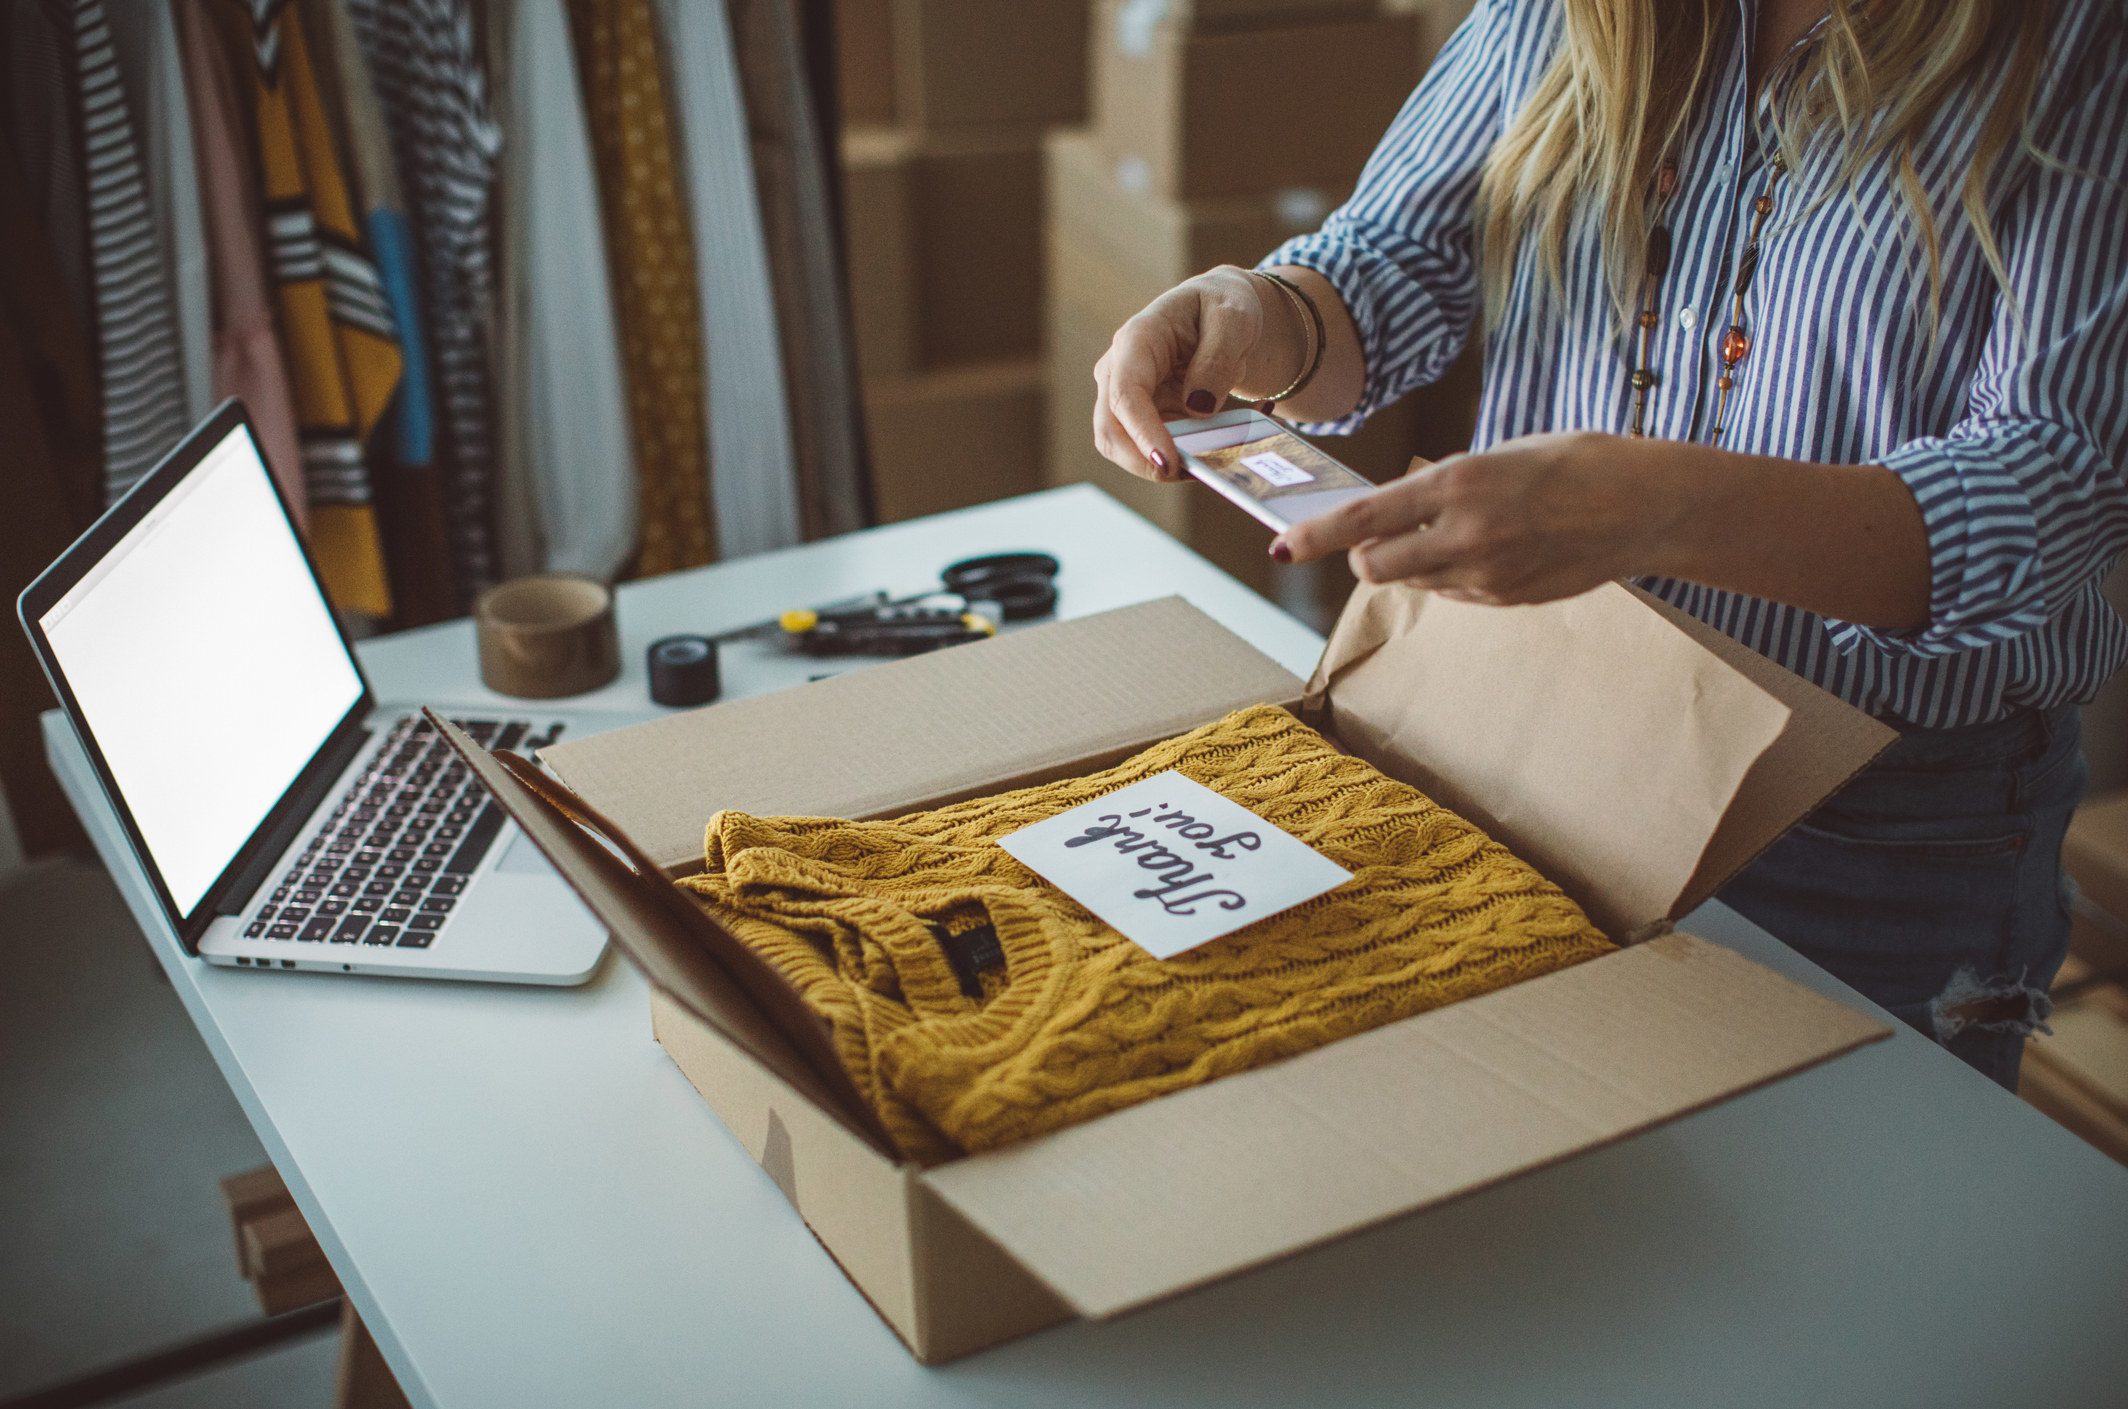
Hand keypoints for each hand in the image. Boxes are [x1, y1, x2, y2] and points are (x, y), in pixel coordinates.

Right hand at [1091, 266, 1294, 482]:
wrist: (1221, 312)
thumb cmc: (1223, 306)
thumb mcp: (1233, 319)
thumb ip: (1217, 359)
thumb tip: (1198, 407)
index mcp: (1136, 339)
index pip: (1125, 393)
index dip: (1142, 433)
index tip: (1168, 463)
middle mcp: (1119, 371)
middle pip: (1111, 431)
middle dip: (1145, 462)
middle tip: (1193, 474)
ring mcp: (1126, 398)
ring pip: (1127, 450)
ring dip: (1167, 465)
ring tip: (1215, 457)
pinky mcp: (1143, 419)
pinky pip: (1154, 451)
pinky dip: (1184, 459)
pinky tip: (1217, 446)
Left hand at [1273, 431, 1681, 604]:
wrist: (1644, 504)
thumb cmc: (1571, 464)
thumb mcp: (1495, 458)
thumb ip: (1440, 490)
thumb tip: (1390, 518)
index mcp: (1458, 482)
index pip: (1364, 517)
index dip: (1314, 535)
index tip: (1280, 545)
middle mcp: (1465, 533)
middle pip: (1372, 566)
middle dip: (1363, 554)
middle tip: (1380, 536)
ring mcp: (1487, 574)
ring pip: (1412, 581)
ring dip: (1411, 563)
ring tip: (1461, 531)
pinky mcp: (1507, 599)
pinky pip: (1452, 593)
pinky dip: (1451, 575)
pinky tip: (1493, 550)